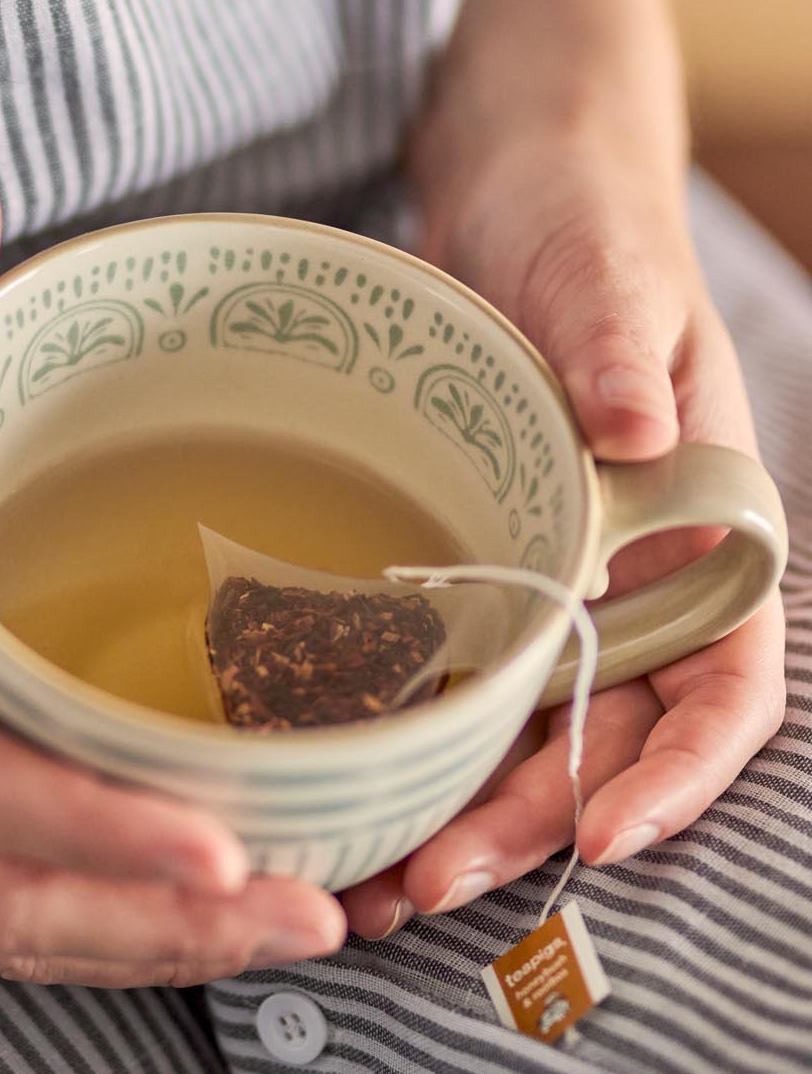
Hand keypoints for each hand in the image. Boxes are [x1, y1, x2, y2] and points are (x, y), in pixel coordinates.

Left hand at [344, 129, 786, 938]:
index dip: (680, 774)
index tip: (602, 839)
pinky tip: (346, 779)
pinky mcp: (471, 553)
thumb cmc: (587, 222)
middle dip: (532, 821)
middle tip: (432, 884)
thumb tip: (638, 438)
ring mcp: (549, 568)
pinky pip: (454, 664)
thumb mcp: (610, 275)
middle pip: (609, 734)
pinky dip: (413, 731)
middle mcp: (634, 569)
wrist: (514, 189)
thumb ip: (622, 352)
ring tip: (374, 877)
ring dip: (463, 806)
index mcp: (704, 523)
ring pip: (525, 723)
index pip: (726, 681)